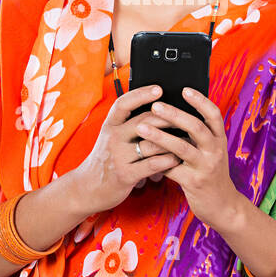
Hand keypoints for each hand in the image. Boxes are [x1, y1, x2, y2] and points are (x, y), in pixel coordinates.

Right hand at [72, 84, 181, 214]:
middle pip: (144, 121)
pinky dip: (167, 160)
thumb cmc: (105, 159)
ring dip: (173, 142)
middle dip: (168, 118)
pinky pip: (152, 164)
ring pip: (152, 144)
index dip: (141, 94)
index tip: (159, 88)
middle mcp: (113, 138)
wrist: (87, 188)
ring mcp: (119, 156)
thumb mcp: (111, 138)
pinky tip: (176, 158)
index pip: (124, 103)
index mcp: (110, 125)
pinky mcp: (125, 175)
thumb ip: (128, 126)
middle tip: (186, 116)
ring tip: (188, 139)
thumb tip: (157, 112)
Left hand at [131, 88, 241, 230]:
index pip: (214, 115)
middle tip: (155, 105)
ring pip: (182, 147)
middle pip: (196, 127)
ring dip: (160, 136)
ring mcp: (206, 167)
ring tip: (142, 127)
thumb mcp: (212, 152)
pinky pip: (172, 168)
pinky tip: (143, 155)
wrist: (223, 205)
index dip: (200, 101)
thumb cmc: (211, 174)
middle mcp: (216, 151)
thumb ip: (198, 137)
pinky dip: (157, 160)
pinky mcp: (195, 182)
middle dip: (174, 114)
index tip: (185, 90)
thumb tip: (174, 115)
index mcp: (220, 140)